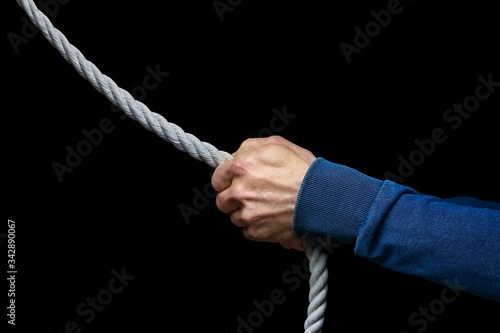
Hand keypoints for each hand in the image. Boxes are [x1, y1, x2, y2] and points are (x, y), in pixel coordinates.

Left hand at [211, 136, 315, 250]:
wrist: (323, 198)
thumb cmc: (304, 170)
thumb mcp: (277, 144)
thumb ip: (249, 147)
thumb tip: (236, 157)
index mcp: (241, 167)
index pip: (217, 179)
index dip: (226, 181)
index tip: (232, 183)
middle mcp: (240, 191)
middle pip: (222, 201)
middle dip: (234, 199)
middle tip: (252, 196)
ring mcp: (248, 214)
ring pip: (235, 217)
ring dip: (246, 213)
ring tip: (266, 207)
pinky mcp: (257, 231)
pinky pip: (248, 231)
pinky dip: (257, 227)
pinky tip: (272, 217)